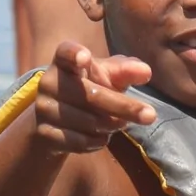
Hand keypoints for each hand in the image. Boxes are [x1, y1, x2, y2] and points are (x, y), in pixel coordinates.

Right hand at [31, 41, 156, 152]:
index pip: (66, 52)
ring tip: (119, 124)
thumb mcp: (107, 77)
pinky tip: (102, 137)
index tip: (86, 58)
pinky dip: (98, 142)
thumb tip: (146, 72)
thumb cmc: (89, 88)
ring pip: (88, 122)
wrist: (56, 119)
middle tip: (150, 115)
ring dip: (112, 126)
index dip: (75, 55)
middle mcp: (48, 82)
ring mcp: (44, 108)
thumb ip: (125, 71)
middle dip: (124, 107)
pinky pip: (79, 141)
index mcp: (64, 61)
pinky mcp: (44, 132)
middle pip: (91, 95)